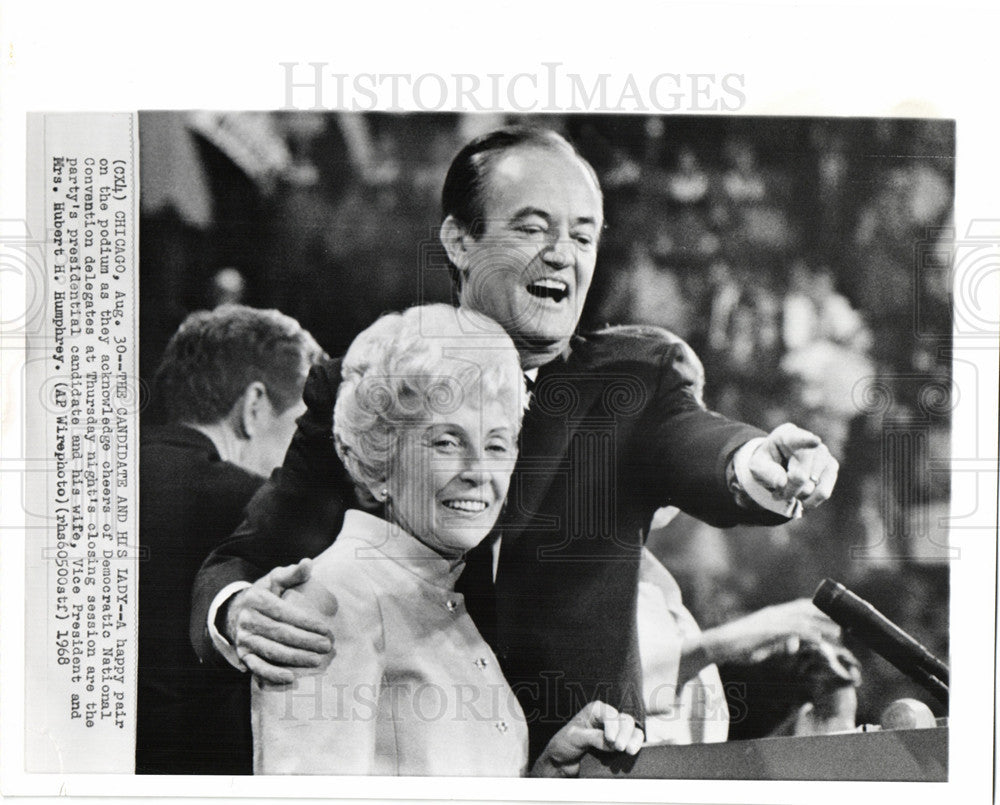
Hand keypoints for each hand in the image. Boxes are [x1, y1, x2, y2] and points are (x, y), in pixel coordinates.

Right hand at [224, 558, 334, 683]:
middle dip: (306, 642)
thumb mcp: (274, 580)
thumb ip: (292, 573)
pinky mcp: (243, 655)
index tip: (325, 629)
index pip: (284, 613)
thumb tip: (308, 563)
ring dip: (295, 658)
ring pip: (272, 651)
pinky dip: (273, 674)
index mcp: (257, 600)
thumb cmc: (263, 594)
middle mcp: (248, 620)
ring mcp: (244, 639)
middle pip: (280, 634)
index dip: (306, 622)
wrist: (233, 612)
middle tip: (326, 647)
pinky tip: (290, 678)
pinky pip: (258, 667)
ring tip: (316, 660)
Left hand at [530, 701, 643, 777]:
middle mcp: (606, 719)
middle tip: (621, 748)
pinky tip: (630, 753)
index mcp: (595, 711)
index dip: (613, 726)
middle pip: (625, 720)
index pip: (610, 714)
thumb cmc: (564, 744)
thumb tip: (612, 743)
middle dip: (625, 733)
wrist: (561, 762)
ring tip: (629, 751)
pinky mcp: (617, 745)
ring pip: (632, 730)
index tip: (611, 740)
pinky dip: (634, 746)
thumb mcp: (575, 738)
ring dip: (634, 739)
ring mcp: (614, 732)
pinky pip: (632, 742)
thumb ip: (593, 737)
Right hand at [692, 599, 840, 667]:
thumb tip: (795, 644)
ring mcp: (771, 621)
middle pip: (805, 610)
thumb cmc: (740, 645)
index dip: (818, 610)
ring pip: (802, 619)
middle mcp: (775, 613)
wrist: (720, 644)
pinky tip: (818, 639)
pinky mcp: (768, 631)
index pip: (800, 607)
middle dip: (825, 616)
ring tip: (837, 633)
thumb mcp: (765, 643)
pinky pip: (792, 630)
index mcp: (774, 614)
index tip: (834, 617)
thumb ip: (781, 641)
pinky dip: (807, 634)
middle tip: (843, 624)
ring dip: (821, 625)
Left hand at [749, 423, 838, 508]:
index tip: (815, 441)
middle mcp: (811, 441)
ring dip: (797, 495)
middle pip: (801, 475)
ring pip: (812, 486)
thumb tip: (783, 482)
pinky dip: (809, 501)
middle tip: (777, 491)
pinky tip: (800, 496)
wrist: (778, 465)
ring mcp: (824, 454)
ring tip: (788, 491)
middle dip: (787, 488)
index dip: (807, 441)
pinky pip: (823, 493)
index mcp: (787, 435)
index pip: (798, 439)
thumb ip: (766, 472)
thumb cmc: (767, 463)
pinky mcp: (831, 468)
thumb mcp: (757, 466)